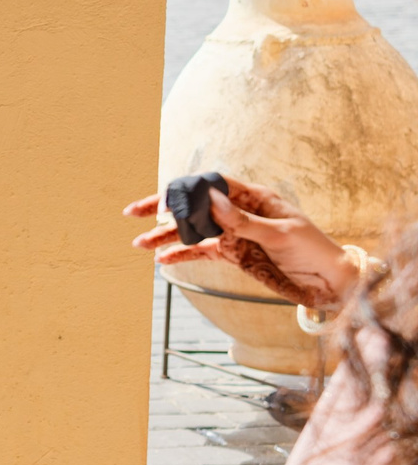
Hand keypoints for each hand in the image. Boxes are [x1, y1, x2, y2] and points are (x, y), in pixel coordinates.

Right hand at [126, 177, 357, 308]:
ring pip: (193, 231)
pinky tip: (163, 259)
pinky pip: (202, 252)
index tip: (164, 200)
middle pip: (195, 206)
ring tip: (140, 244)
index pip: (212, 185)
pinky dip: (182, 255)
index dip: (186, 189)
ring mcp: (234, 233)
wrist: (329, 279)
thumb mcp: (279, 233)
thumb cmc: (312, 248)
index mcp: (254, 197)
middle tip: (135, 213)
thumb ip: (242, 220)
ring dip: (167, 236)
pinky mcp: (233, 254)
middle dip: (163, 210)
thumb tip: (212, 199)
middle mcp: (239, 212)